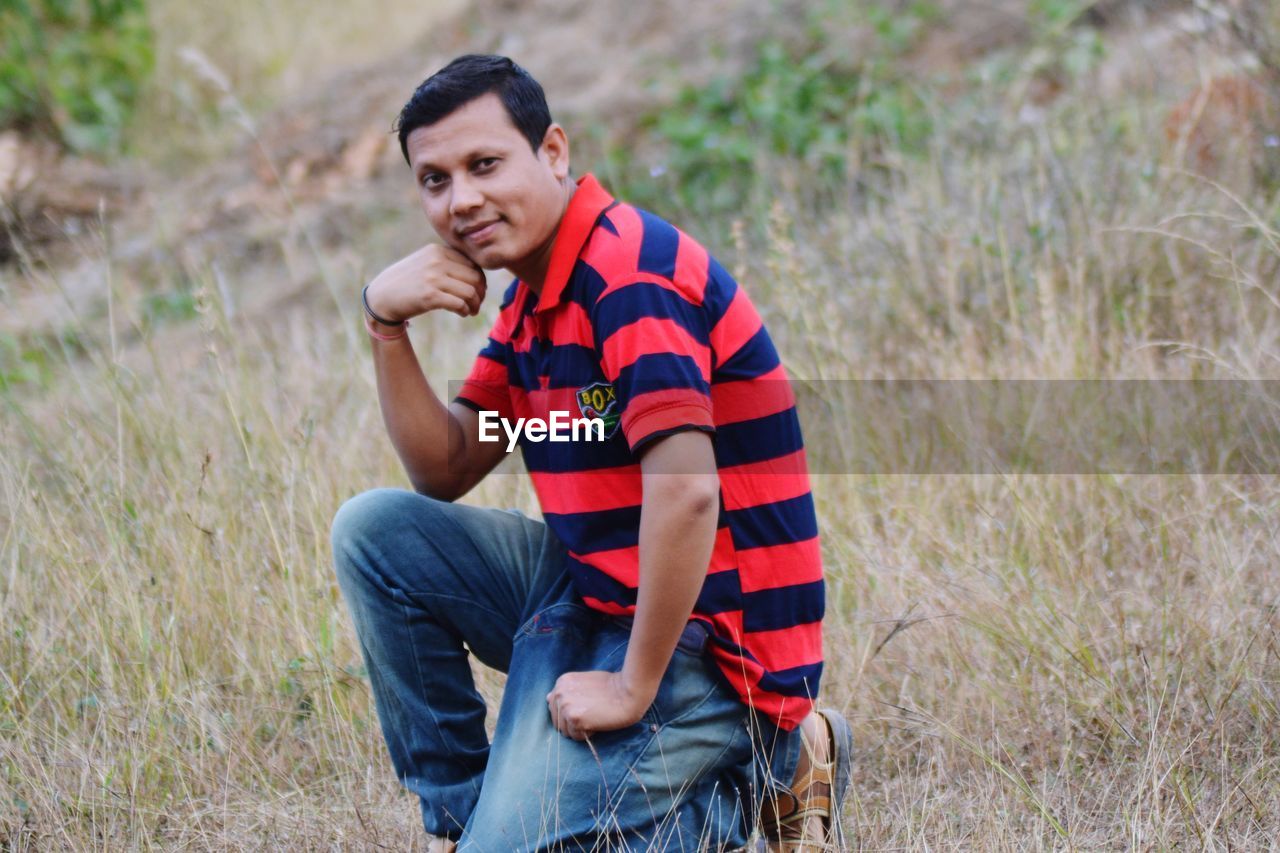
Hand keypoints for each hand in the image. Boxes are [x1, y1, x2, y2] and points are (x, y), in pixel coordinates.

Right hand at [365, 244, 486, 322]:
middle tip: (477, 304)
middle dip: (480, 293)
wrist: (381, 296)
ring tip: (471, 311)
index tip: (478, 292)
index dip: (480, 280)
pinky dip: (465, 310)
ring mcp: (433, 278)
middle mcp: (437, 261)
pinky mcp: (430, 296)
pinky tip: (462, 313)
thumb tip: (477, 275)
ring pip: (470, 291)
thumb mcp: (425, 263)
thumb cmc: (406, 282)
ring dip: (474, 304)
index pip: (472, 264)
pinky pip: (459, 303)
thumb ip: (446, 263)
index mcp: (438, 250)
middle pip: (475, 278)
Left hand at [546, 670, 653, 740]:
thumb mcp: (584, 682)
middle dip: (573, 723)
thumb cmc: (612, 686)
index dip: (570, 712)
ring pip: (566, 732)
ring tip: (596, 716)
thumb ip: (567, 691)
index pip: (554, 707)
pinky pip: (576, 737)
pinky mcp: (574, 719)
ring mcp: (565, 706)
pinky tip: (599, 721)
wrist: (629, 692)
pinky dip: (588, 734)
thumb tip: (547, 698)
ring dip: (580, 730)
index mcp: (561, 682)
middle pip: (557, 722)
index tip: (585, 709)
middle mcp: (559, 693)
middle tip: (593, 714)